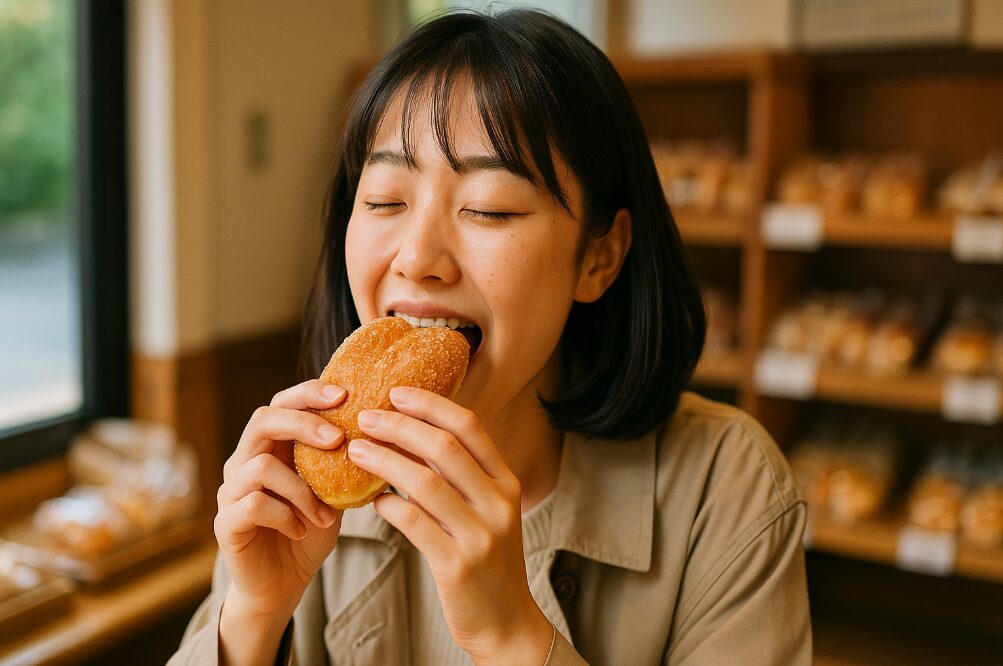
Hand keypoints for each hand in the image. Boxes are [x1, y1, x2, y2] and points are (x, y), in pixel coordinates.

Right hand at [214, 380, 345, 631]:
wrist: (282, 585)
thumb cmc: (309, 530)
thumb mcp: (333, 490)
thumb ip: (344, 462)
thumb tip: (383, 433)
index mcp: (271, 446)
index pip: (282, 403)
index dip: (309, 393)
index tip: (344, 395)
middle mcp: (245, 461)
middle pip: (263, 420)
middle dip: (304, 423)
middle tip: (338, 438)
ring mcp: (231, 491)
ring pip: (261, 467)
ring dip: (302, 489)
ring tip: (325, 513)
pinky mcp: (226, 522)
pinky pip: (254, 505)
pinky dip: (286, 516)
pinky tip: (303, 530)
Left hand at [348, 386, 553, 664]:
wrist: (505, 621)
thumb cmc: (486, 560)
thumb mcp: (485, 511)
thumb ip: (459, 476)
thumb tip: (412, 434)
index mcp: (506, 482)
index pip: (470, 427)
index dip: (431, 405)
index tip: (396, 392)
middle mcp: (499, 503)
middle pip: (445, 448)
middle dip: (401, 427)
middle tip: (366, 417)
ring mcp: (481, 534)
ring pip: (425, 483)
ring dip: (385, 461)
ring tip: (357, 451)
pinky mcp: (458, 566)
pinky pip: (414, 524)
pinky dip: (388, 507)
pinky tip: (372, 501)